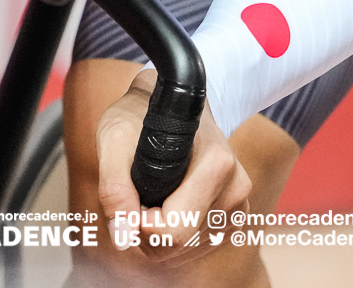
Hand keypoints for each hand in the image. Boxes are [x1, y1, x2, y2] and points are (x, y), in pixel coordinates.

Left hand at [94, 68, 248, 267]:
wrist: (170, 101)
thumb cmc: (140, 115)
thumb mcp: (115, 138)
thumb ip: (114, 187)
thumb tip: (122, 237)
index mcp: (217, 166)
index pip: (173, 231)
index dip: (139, 223)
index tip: (130, 195)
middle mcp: (236, 188)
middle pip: (178, 244)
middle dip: (147, 229)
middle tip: (137, 191)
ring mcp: (238, 204)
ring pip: (186, 250)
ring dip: (159, 231)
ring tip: (154, 189)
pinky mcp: (234, 217)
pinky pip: (195, 246)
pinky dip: (174, 232)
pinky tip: (168, 201)